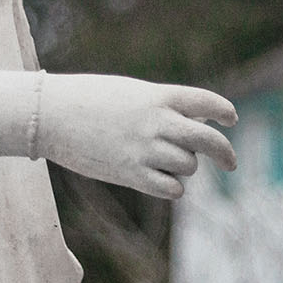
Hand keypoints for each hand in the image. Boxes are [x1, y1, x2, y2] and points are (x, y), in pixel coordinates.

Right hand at [37, 74, 236, 197]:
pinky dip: (172, 187)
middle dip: (225, 152)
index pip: (205, 101)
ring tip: (162, 159)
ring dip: (184, 166)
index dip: (222, 111)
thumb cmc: (89, 100)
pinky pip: (172, 188)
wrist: (50, 115)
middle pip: (207, 139)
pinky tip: (161, 180)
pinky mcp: (131, 174)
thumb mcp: (132, 94)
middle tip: (231, 163)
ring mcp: (145, 149)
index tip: (231, 120)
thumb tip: (196, 123)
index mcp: (157, 96)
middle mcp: (157, 122)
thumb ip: (163, 106)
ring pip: (189, 165)